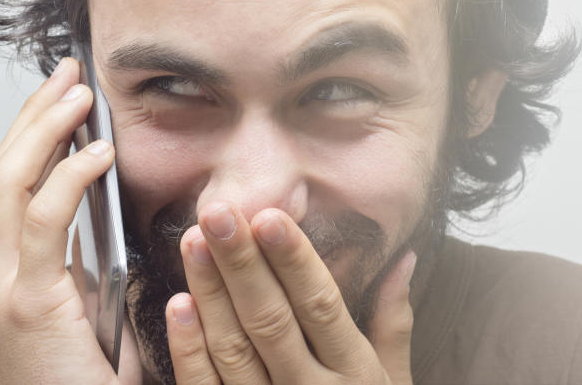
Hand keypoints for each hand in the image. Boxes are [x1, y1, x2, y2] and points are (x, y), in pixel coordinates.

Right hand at [0, 57, 141, 384]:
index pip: (1, 187)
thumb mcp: (77, 315)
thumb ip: (79, 267)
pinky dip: (69, 177)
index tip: (58, 99)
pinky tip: (97, 152)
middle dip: (32, 116)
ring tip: (79, 93)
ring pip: (7, 184)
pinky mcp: (25, 305)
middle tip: (66, 75)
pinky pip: (43, 222)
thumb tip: (103, 218)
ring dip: (45, 130)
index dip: (27, 135)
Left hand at [165, 203, 416, 383]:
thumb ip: (394, 324)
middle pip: (271, 321)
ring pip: (233, 349)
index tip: (270, 216)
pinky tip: (177, 305)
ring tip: (195, 242)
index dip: (294, 261)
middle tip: (218, 212)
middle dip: (242, 263)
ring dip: (210, 294)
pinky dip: (189, 350)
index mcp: (356, 377)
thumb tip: (404, 258)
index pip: (321, 306)